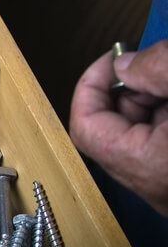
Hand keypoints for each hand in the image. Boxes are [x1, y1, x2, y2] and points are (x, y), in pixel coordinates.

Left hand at [70, 40, 167, 214]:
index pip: (87, 127)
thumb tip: (124, 67)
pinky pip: (161, 146)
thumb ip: (157, 71)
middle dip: (129, 91)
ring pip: (143, 137)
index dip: (91, 87)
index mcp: (151, 166)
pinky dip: (167, 117)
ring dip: (154, 102)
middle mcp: (157, 187)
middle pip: (115, 130)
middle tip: (156, 64)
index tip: (113, 59)